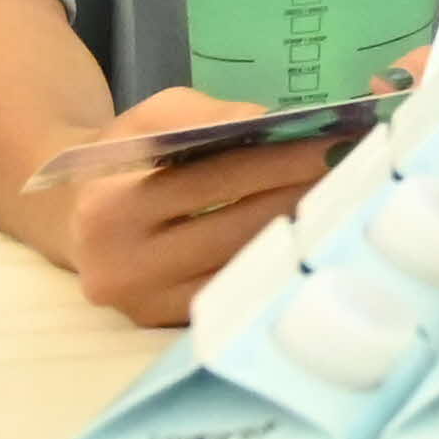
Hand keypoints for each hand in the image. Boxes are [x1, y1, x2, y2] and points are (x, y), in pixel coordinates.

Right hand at [53, 87, 332, 325]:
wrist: (74, 215)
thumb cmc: (127, 156)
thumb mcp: (152, 117)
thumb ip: (209, 114)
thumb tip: (275, 123)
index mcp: (109, 207)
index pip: (215, 178)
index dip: (283, 157)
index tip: (342, 139)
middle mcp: (120, 267)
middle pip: (236, 228)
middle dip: (305, 195)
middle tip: (365, 169)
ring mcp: (143, 305)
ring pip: (244, 266)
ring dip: (302, 231)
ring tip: (354, 196)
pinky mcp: (165, 324)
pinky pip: (237, 292)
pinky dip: (278, 260)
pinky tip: (317, 232)